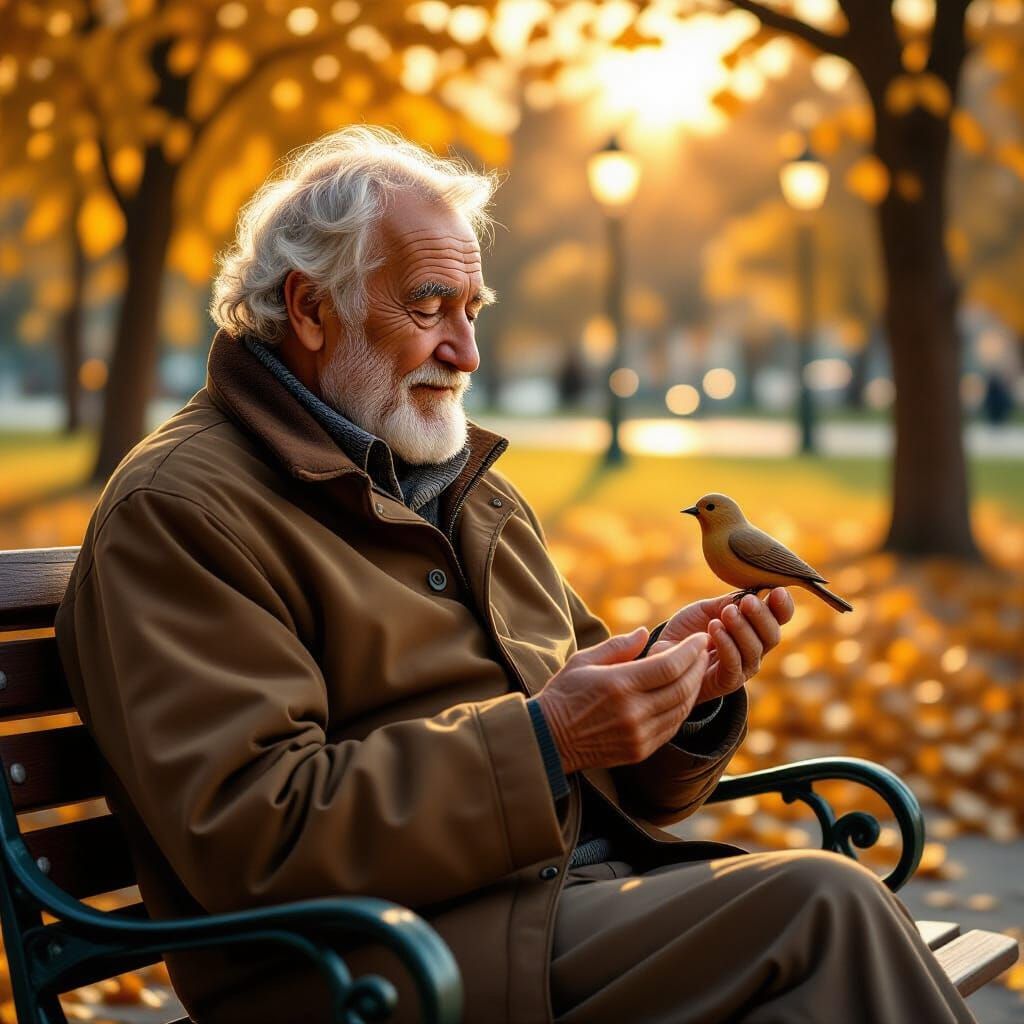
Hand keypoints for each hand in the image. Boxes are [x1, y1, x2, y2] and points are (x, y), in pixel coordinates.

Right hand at [535, 628, 709, 773]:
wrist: (549, 738)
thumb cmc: (563, 693)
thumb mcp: (583, 660)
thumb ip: (618, 645)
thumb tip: (645, 632)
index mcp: (619, 685)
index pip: (669, 665)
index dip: (690, 650)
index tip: (700, 638)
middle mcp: (633, 712)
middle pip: (682, 687)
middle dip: (698, 666)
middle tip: (704, 650)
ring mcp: (639, 734)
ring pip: (682, 708)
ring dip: (695, 687)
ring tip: (698, 670)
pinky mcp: (640, 750)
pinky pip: (672, 727)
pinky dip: (682, 708)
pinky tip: (683, 694)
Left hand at [648, 588, 794, 702]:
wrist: (665, 654)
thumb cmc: (690, 630)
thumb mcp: (708, 609)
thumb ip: (730, 602)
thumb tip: (752, 591)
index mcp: (755, 628)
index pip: (779, 618)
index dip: (783, 606)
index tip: (777, 590)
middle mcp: (755, 649)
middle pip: (772, 635)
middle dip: (761, 616)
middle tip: (748, 601)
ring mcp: (744, 667)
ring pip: (755, 649)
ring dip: (742, 628)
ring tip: (725, 613)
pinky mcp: (728, 681)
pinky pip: (734, 663)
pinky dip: (727, 644)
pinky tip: (714, 628)